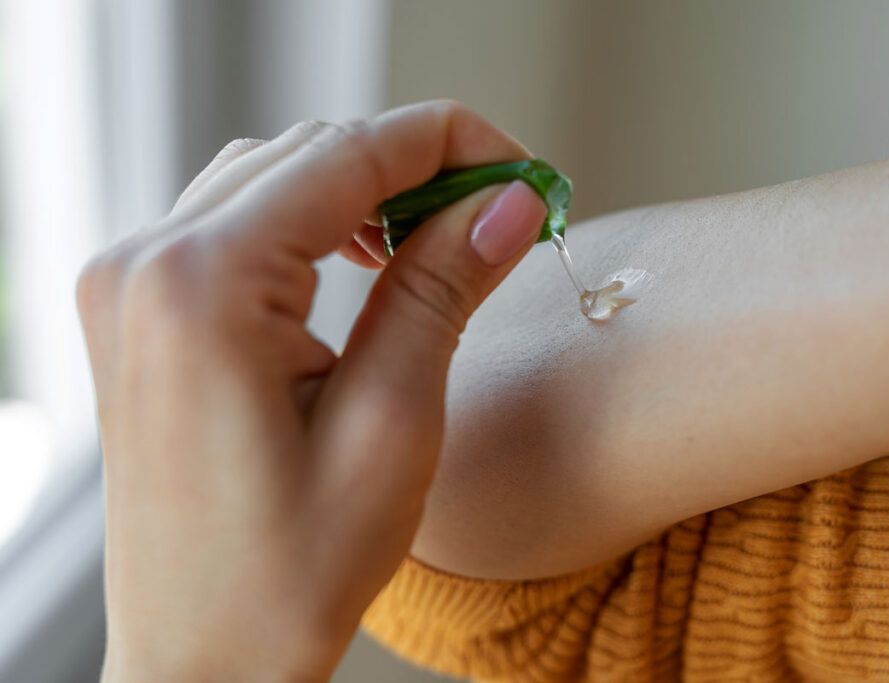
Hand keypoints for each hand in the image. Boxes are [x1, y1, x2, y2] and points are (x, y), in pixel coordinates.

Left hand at [77, 100, 547, 681]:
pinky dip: (311, 220)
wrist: (202, 658)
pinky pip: (234, 221)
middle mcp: (147, 265)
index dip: (453, 144)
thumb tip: (507, 202)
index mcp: (203, 287)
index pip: (350, 155)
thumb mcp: (391, 426)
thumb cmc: (290, 573)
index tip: (525, 173)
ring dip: (365, 190)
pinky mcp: (138, 309)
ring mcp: (130, 283)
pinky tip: (363, 259)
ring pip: (273, 177)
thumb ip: (442, 290)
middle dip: (416, 168)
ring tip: (441, 241)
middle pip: (310, 154)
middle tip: (500, 213)